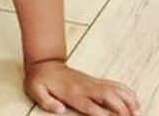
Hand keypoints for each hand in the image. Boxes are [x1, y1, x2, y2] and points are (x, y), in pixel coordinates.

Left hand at [25, 60, 139, 114]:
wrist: (44, 62)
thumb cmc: (40, 79)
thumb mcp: (35, 90)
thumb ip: (47, 102)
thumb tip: (60, 109)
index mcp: (72, 92)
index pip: (91, 106)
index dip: (104, 115)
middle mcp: (85, 87)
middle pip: (109, 97)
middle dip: (122, 109)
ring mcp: (91, 83)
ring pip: (115, 90)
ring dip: (128, 101)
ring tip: (137, 112)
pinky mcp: (95, 80)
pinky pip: (114, 84)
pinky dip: (126, 92)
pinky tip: (133, 101)